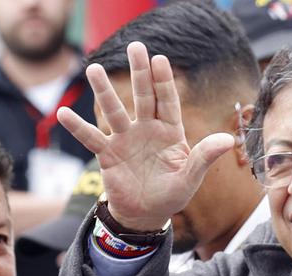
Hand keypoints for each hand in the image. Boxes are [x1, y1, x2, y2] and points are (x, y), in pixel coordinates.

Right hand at [57, 42, 233, 231]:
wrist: (146, 214)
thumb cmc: (172, 194)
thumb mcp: (190, 177)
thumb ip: (205, 157)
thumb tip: (228, 140)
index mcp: (170, 132)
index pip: (167, 101)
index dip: (164, 81)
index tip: (160, 59)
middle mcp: (147, 130)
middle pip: (143, 96)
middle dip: (140, 72)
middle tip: (135, 46)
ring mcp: (126, 140)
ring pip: (115, 111)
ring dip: (104, 92)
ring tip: (93, 69)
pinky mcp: (108, 154)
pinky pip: (92, 138)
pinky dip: (78, 128)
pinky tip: (62, 113)